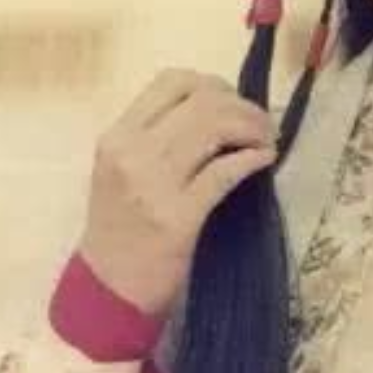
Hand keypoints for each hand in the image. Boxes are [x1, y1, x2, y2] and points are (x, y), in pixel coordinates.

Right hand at [78, 69, 277, 317]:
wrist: (106, 291)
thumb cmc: (122, 227)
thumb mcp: (123, 170)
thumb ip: (158, 135)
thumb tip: (221, 105)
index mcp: (118, 136)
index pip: (172, 81)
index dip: (213, 83)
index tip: (234, 101)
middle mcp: (131, 152)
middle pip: (202, 100)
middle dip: (243, 106)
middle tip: (263, 124)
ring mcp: (153, 185)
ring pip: (216, 127)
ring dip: (253, 128)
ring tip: (267, 141)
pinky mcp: (178, 218)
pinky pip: (225, 171)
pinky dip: (253, 159)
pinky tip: (264, 160)